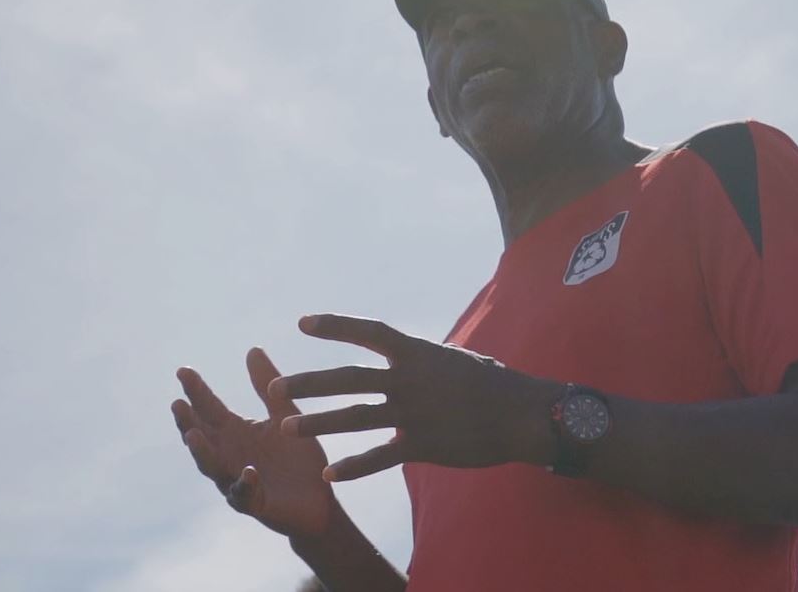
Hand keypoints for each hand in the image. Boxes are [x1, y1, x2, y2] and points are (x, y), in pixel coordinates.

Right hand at [171, 348, 339, 537]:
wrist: (321, 498)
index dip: (195, 391)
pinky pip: (245, 495)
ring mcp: (238, 480)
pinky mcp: (257, 503)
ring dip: (203, 453)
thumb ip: (267, 386)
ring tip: (194, 436)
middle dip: (188, 423)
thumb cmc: (298, 458)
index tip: (182, 370)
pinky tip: (248, 472)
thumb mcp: (285, 414)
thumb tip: (252, 349)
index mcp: (235, 432)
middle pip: (201, 437)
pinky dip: (245, 484)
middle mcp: (230, 455)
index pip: (209, 408)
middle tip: (178, 403)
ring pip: (213, 468)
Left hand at [271, 314, 561, 481]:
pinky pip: (380, 456)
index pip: (369, 332)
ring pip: (355, 418)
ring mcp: (414, 412)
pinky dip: (355, 465)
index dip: (335, 326)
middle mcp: (409, 380)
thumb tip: (405, 352)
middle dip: (309, 383)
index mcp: (417, 353)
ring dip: (318, 423)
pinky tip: (331, 473)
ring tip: (288, 427)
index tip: (303, 322)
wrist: (522, 414)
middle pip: (348, 379)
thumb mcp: (456, 359)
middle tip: (275, 387)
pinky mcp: (423, 444)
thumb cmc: (493, 383)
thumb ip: (423, 359)